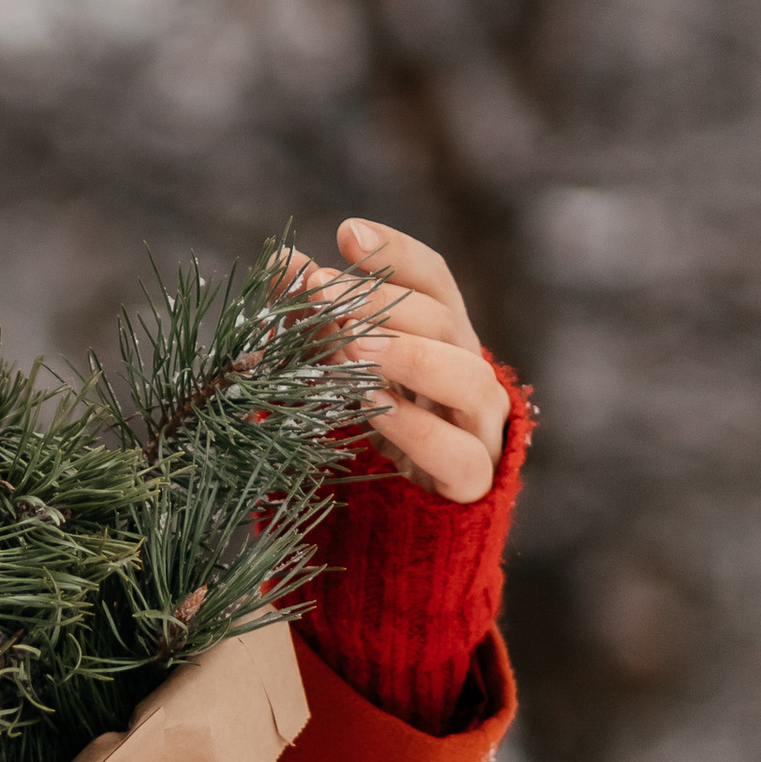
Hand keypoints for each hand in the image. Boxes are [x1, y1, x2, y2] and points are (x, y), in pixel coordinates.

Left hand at [282, 218, 506, 505]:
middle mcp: (468, 374)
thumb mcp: (334, 368)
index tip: (348, 234)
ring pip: (471, 380)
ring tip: (352, 350)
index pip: (434, 280)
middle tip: (323, 293)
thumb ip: (312, 318)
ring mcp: (479, 430)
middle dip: (381, 303)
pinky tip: (374, 410)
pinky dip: (418, 430)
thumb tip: (281, 261)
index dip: (396, 253)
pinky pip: (460, 455)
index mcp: (440, 339)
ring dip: (411, 358)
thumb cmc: (364, 428)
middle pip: (444, 322)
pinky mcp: (472, 485)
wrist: (395, 527)